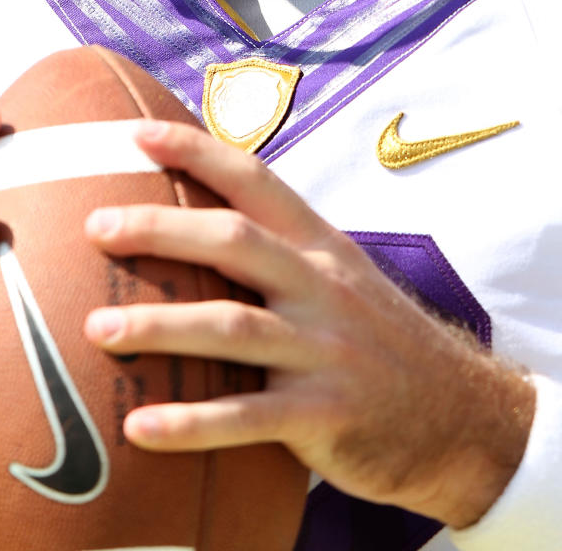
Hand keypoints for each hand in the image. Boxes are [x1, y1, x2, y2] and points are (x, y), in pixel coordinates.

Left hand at [85, 120, 533, 529]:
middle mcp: (323, 286)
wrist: (466, 418)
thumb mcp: (342, 281)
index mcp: (321, 246)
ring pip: (232, 324)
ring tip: (97, 328)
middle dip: (161, 227)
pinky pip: (248, 416)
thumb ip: (281, 256)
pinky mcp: (326, 415)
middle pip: (233, 240)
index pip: (255, 180)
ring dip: (159, 324)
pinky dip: (191, 422)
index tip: (136, 134)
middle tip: (96, 227)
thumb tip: (196, 230)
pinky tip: (139, 427)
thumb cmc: (381, 345)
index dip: (196, 151)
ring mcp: (326, 350)